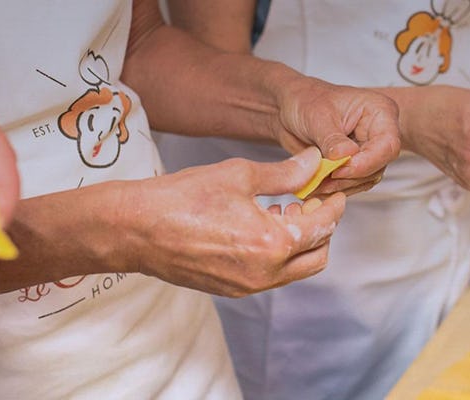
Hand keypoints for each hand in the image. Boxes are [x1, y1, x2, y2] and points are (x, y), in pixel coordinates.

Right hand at [113, 147, 346, 296]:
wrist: (135, 229)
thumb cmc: (182, 198)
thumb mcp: (239, 175)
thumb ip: (284, 173)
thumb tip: (314, 162)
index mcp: (272, 243)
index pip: (323, 227)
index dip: (333, 206)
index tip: (333, 191)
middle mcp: (264, 273)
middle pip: (318, 257)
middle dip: (322, 230)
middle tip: (310, 203)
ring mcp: (247, 286)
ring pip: (294, 270)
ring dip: (298, 243)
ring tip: (282, 210)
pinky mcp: (231, 289)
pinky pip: (269, 277)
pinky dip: (276, 255)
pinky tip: (259, 227)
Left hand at [271, 77, 401, 196]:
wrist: (290, 107)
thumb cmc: (306, 100)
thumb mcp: (318, 116)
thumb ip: (333, 139)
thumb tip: (346, 156)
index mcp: (379, 112)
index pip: (387, 144)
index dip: (367, 162)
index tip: (340, 170)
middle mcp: (378, 132)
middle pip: (378, 165)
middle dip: (349, 176)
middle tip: (322, 179)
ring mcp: (367, 150)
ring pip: (366, 179)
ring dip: (341, 185)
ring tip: (316, 183)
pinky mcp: (355, 164)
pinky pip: (353, 184)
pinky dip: (335, 188)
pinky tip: (318, 186)